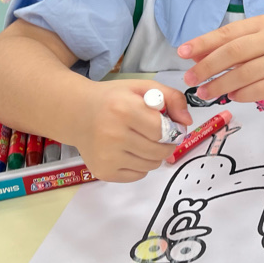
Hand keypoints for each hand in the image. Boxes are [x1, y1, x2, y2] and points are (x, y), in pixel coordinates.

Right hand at [73, 79, 192, 182]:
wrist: (77, 113)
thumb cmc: (113, 99)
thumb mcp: (142, 87)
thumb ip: (172, 98)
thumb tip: (187, 122)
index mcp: (123, 109)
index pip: (162, 130)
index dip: (173, 129)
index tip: (172, 125)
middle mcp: (113, 135)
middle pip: (159, 150)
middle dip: (167, 143)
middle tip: (161, 135)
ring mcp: (107, 156)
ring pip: (151, 165)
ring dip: (155, 155)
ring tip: (144, 141)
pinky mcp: (103, 172)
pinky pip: (138, 175)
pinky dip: (141, 165)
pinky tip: (131, 151)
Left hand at [178, 15, 263, 102]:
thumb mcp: (259, 36)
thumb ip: (230, 44)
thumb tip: (195, 56)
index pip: (228, 33)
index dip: (203, 43)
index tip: (182, 53)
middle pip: (234, 53)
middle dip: (207, 67)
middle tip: (190, 79)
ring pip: (244, 75)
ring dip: (220, 85)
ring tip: (204, 93)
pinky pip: (259, 90)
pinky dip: (241, 94)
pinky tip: (231, 95)